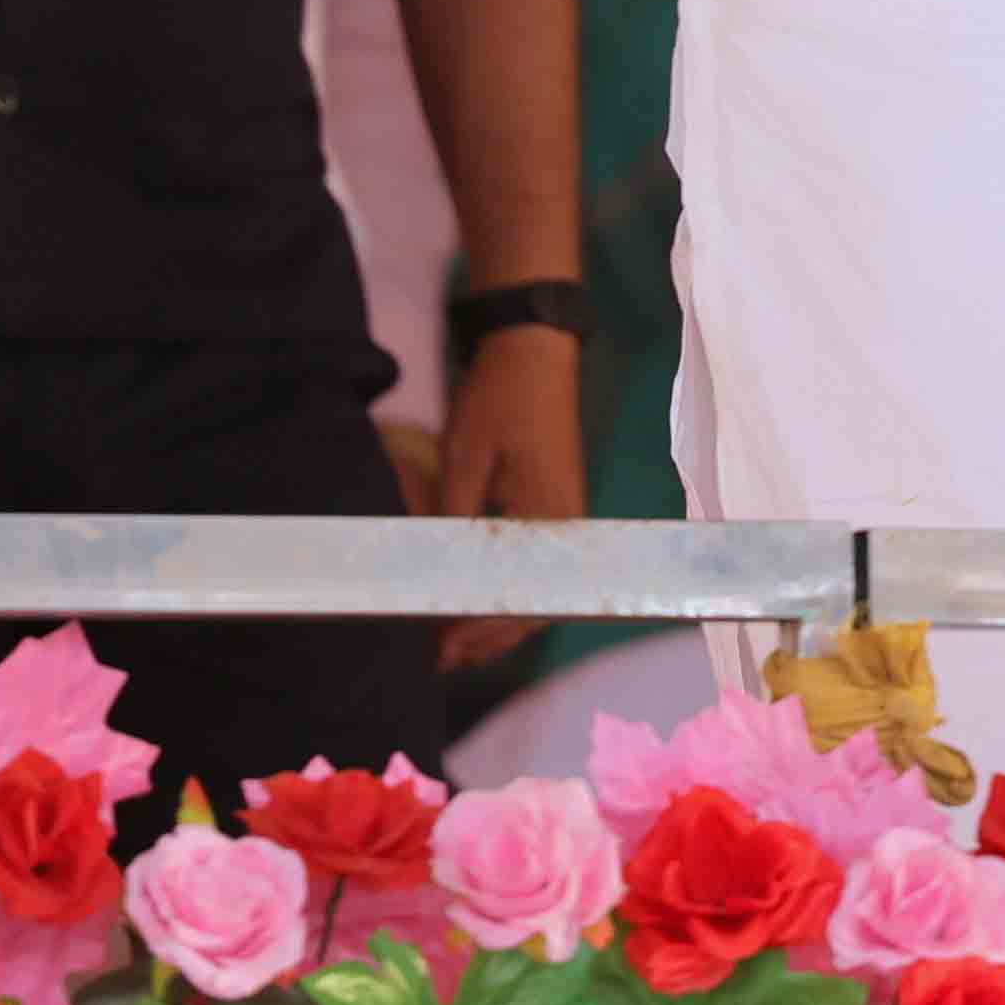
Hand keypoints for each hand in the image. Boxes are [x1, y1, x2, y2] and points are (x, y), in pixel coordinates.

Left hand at [421, 316, 591, 671]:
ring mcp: (566, 517)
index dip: (482, 631)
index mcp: (551, 516)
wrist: (533, 346)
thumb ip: (453, 517)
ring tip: (450, 641)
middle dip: (488, 637)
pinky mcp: (556, 506)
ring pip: (537, 589)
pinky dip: (506, 590)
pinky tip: (473, 599)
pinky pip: (535, 566)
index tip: (442, 650)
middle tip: (437, 657)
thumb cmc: (500, 395)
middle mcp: (569, 526)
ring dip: (497, 619)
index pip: (523, 598)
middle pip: (536, 605)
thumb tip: (434, 575)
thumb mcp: (465, 454)